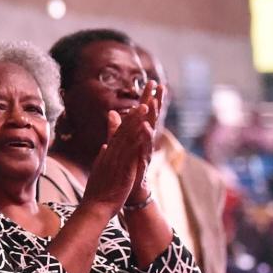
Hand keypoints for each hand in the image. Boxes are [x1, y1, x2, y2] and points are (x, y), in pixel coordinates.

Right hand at [80, 103, 153, 214]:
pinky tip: (144, 129)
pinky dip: (137, 138)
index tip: (136, 107)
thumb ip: (104, 155)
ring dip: (136, 121)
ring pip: (127, 136)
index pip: (118, 133)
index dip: (128, 119)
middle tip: (144, 99)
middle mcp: (111, 153)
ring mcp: (116, 160)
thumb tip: (104, 144)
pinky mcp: (122, 169)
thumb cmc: (99, 190)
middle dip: (134, 114)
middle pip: (123, 130)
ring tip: (145, 107)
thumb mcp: (101, 168)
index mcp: (107, 154)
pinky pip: (130, 150)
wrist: (95, 206)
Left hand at [124, 81, 162, 206]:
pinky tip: (145, 126)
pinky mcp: (142, 161)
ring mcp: (144, 150)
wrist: (129, 191)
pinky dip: (144, 136)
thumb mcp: (120, 145)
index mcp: (138, 135)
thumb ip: (116, 128)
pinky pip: (144, 147)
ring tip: (153, 101)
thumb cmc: (126, 167)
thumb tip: (112, 112)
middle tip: (160, 85)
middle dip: (156, 101)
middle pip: (151, 118)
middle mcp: (144, 141)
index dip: (149, 98)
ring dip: (152, 116)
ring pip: (150, 130)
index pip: (144, 113)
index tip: (153, 81)